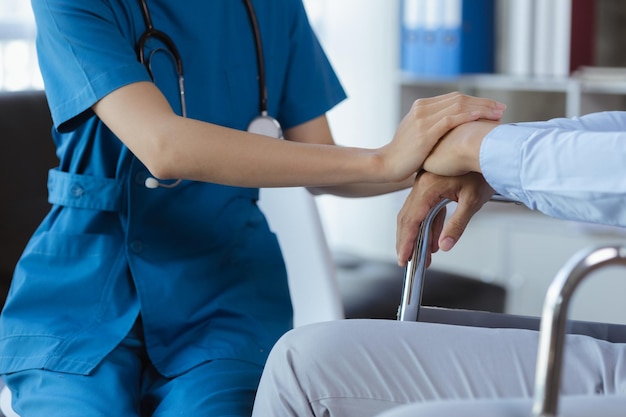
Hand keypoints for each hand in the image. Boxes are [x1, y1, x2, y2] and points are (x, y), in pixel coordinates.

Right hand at [379, 92, 503, 181]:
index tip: (492, 107)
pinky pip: (451, 119)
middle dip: (483, 102)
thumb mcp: (416, 135)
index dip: (476, 101)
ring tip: (497, 113)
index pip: (454, 98)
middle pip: (459, 99)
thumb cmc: (402, 155)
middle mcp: (422, 108)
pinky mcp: (425, 131)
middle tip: (501, 108)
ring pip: (458, 106)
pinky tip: (481, 117)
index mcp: (421, 107)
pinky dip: (468, 116)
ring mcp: (423, 118)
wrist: (385, 164)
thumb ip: (431, 127)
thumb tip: (450, 131)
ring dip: (481, 108)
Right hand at [396, 171, 494, 266]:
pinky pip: (424, 208)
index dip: (406, 241)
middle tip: (407, 261)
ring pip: (414, 214)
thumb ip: (456, 225)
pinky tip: (432, 239)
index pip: (411, 220)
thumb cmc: (482, 169)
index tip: (404, 257)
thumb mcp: (471, 201)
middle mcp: (422, 184)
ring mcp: (425, 183)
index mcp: (428, 187)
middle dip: (406, 241)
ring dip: (417, 235)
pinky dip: (427, 225)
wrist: (488, 147)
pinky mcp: (431, 184)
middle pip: (407, 218)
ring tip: (422, 255)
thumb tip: (444, 245)